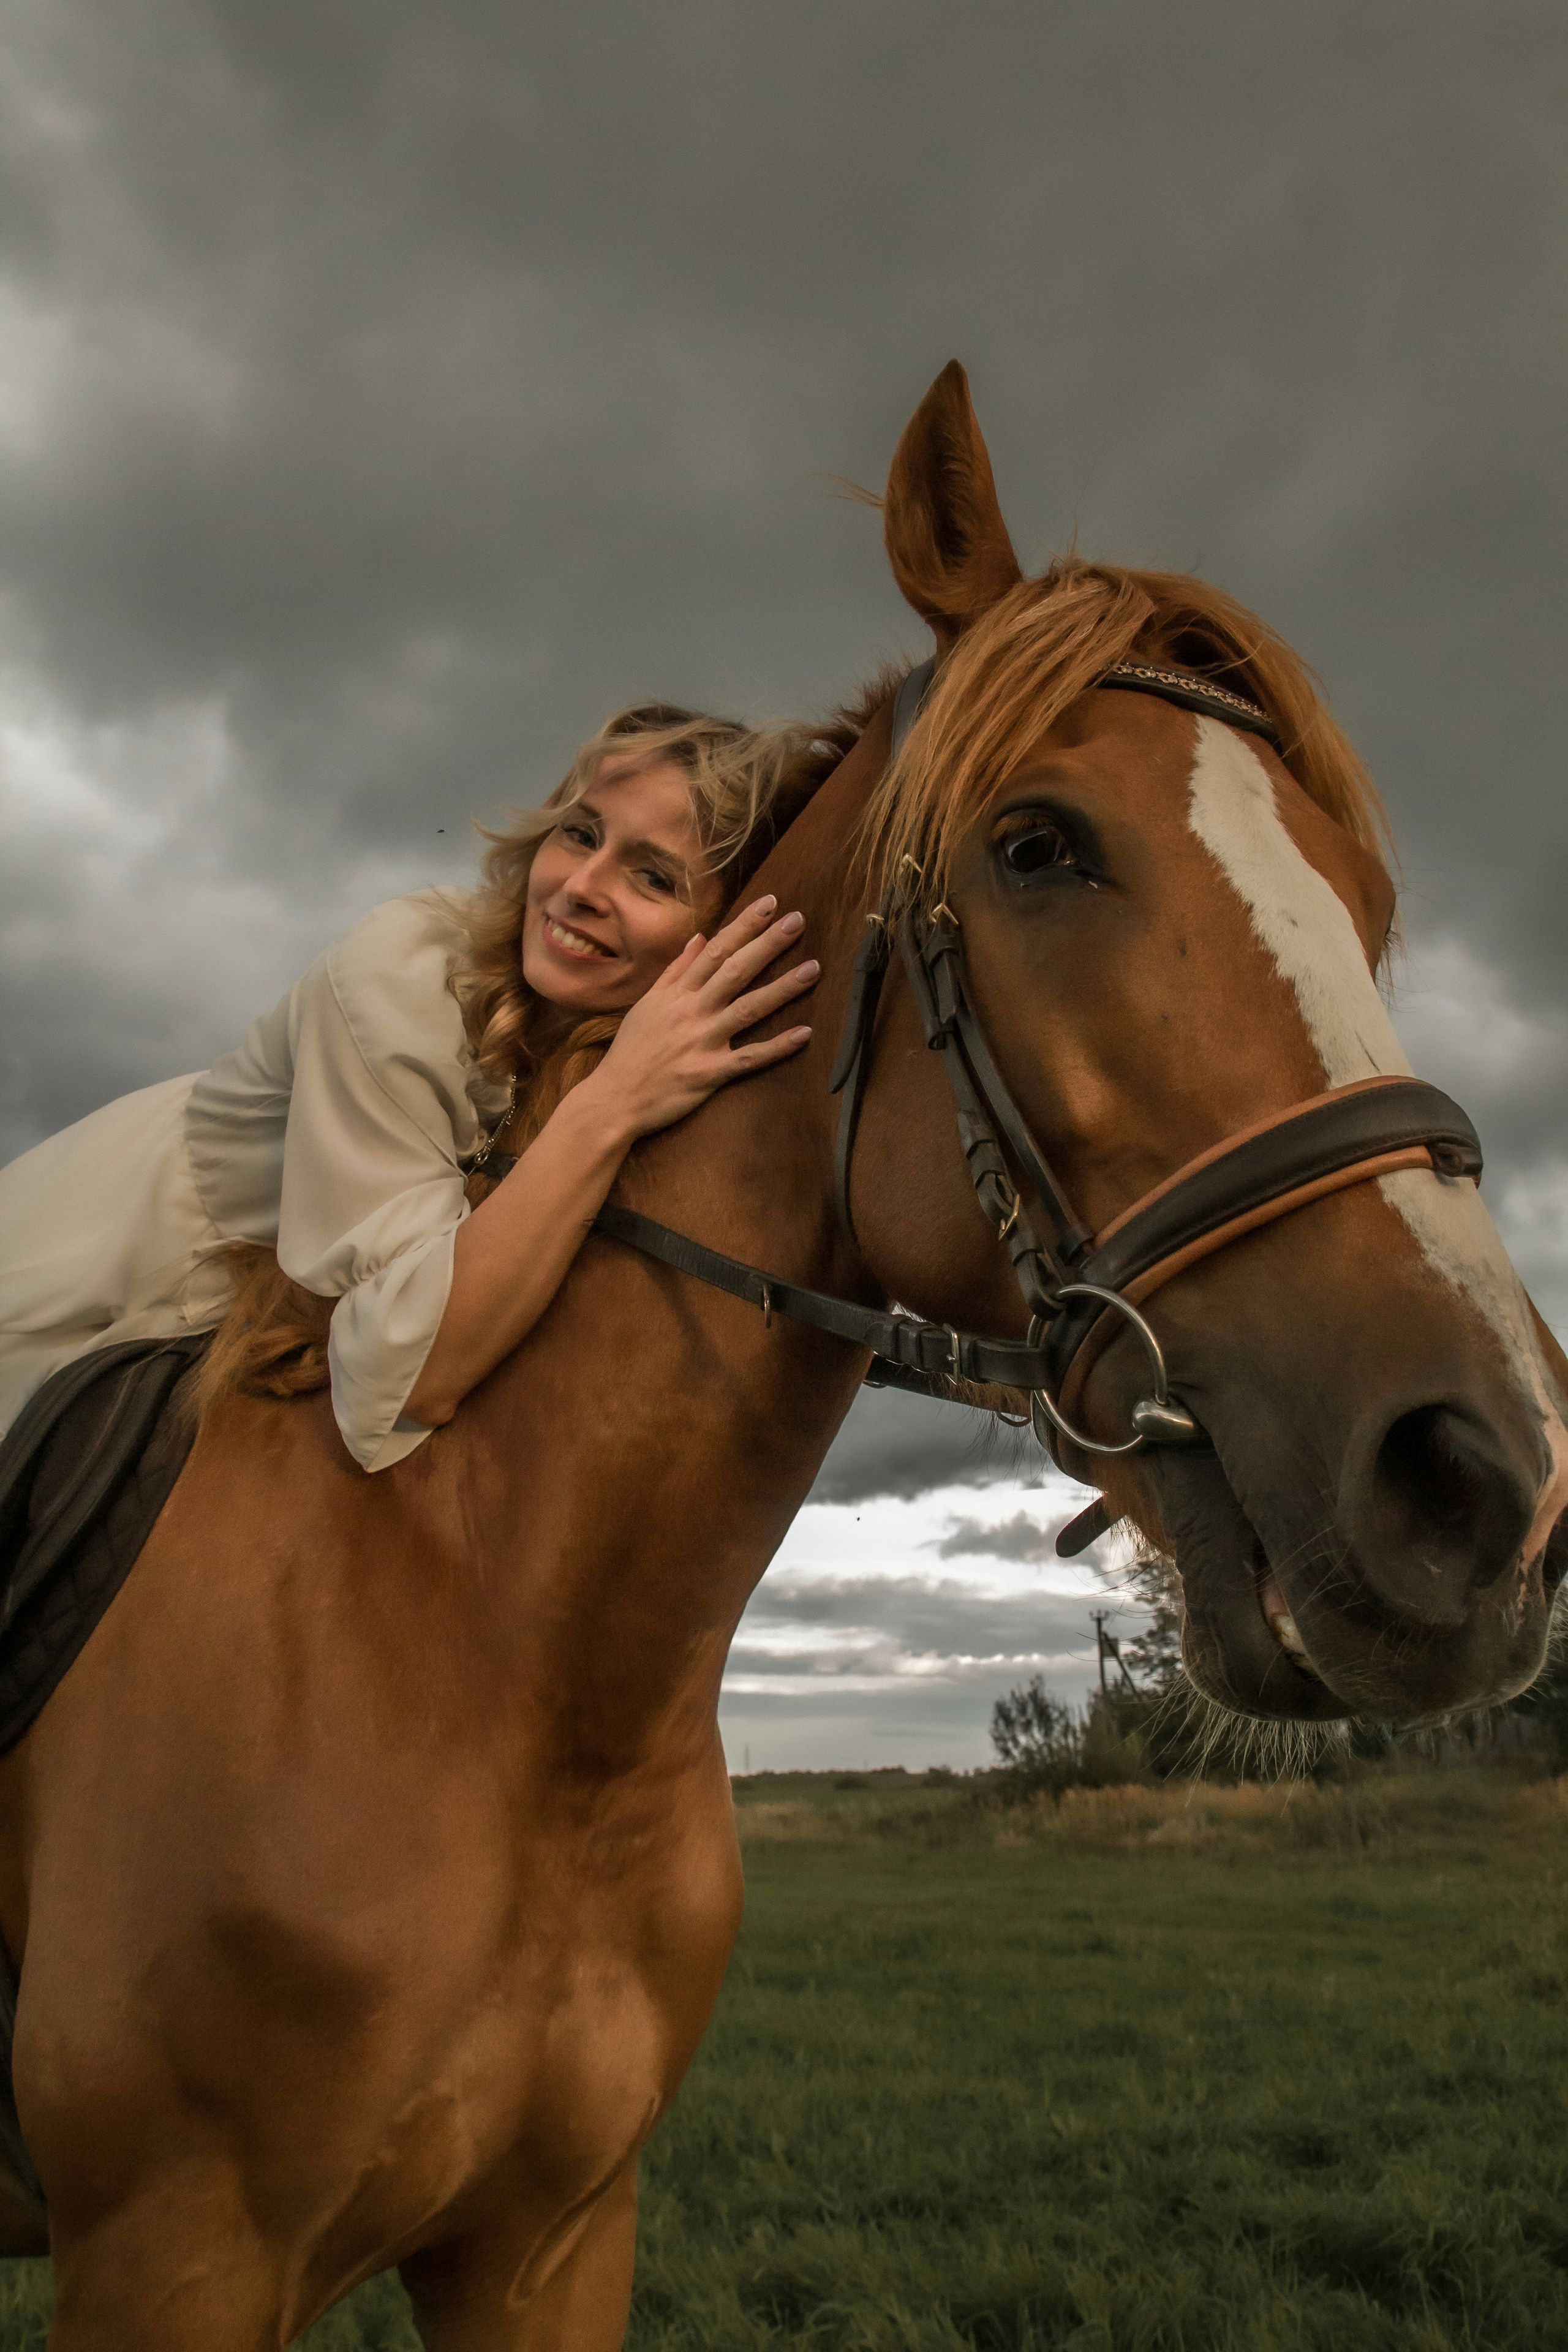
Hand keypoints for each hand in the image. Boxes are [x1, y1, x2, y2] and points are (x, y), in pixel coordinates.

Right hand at [576, 895, 816, 1141]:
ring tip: (813, 969)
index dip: (744, 925)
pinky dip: (776, 1047)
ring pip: (748, 1009)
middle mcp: (691, 1011)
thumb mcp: (648, 1003)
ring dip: (782, 988)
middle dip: (767, 944)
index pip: (715, 950)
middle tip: (798, 921)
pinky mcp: (708, 1074)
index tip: (770, 903)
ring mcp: (700, 1042)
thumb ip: (675, 971)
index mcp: (677, 993)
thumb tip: (698, 938)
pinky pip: (748, 1058)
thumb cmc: (631, 1050)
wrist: (613, 1098)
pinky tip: (804, 1033)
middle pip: (735, 970)